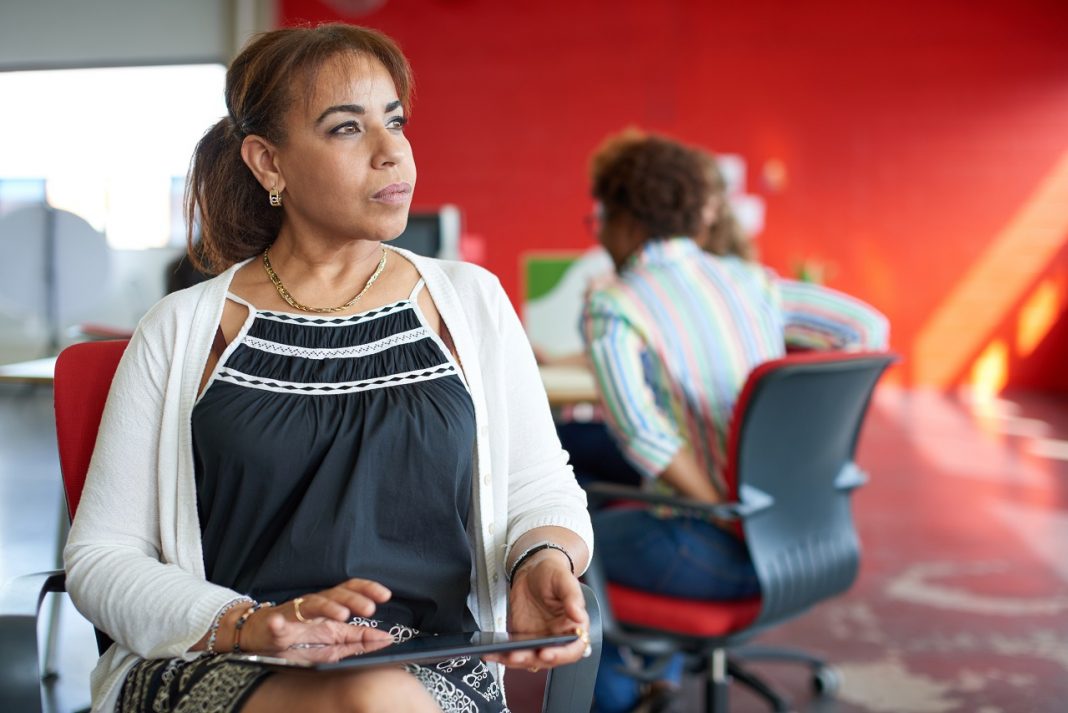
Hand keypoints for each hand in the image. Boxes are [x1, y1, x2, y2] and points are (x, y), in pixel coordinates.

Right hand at [238, 578, 392, 653]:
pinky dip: (277, 624)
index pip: (351, 590)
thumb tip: (387, 638)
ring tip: (342, 614)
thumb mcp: (336, 641)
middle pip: (336, 594)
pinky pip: (275, 624)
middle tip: (369, 609)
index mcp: (331, 607)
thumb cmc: (301, 639)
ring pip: (312, 604)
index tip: (386, 595)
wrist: (264, 638)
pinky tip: (278, 624)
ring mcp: (294, 613)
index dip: (368, 589)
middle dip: (354, 600)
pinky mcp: (274, 625)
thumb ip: (360, 639)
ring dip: (328, 607)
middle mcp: (315, 605)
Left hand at [485, 552, 590, 670]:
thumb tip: (579, 615)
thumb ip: (573, 597)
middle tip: (516, 655)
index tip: (546, 653)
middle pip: (548, 659)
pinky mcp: (522, 638)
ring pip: (529, 659)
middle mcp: (557, 637)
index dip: (561, 655)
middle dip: (531, 659)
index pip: (573, 649)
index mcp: (573, 627)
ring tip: (499, 654)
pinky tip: (490, 652)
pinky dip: (501, 655)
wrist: (533, 570)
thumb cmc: (553, 574)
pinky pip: (513, 652)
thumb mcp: (564, 579)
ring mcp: (539, 640)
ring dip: (514, 660)